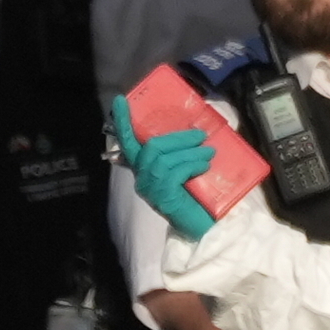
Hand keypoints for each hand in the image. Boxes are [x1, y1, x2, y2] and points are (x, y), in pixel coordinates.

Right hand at [110, 94, 221, 243]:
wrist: (205, 228)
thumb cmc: (198, 197)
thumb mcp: (187, 170)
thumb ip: (181, 154)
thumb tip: (197, 130)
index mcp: (145, 169)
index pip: (129, 142)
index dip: (123, 122)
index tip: (121, 100)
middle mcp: (142, 179)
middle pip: (152, 147)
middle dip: (178, 137)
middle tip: (201, 135)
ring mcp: (151, 189)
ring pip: (164, 158)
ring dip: (189, 151)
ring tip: (209, 151)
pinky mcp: (163, 197)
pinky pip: (174, 172)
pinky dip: (191, 165)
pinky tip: (205, 166)